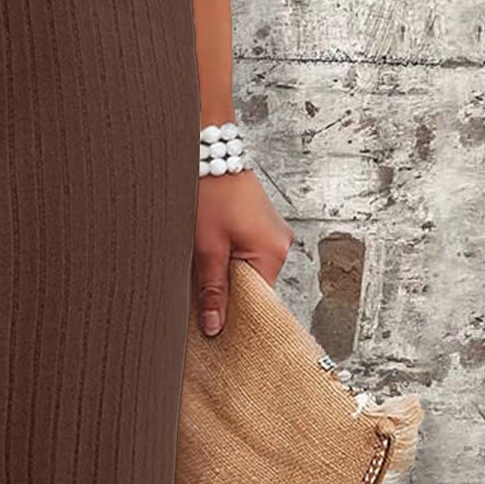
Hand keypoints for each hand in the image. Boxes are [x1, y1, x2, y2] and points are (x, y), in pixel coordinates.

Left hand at [192, 169, 293, 335]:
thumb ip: (212, 290)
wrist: (212, 154)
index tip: (216, 329)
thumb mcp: (207, 249)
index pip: (259, 301)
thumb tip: (214, 326)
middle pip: (255, 287)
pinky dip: (231, 260)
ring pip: (250, 271)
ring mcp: (274, 234)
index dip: (236, 316)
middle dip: (230, 295)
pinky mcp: (262, 226)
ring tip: (206, 271)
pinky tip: (213, 256)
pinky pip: (249, 255)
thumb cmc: (212, 195)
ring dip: (228, 276)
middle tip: (204, 301)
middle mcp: (280, 245)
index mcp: (272, 253)